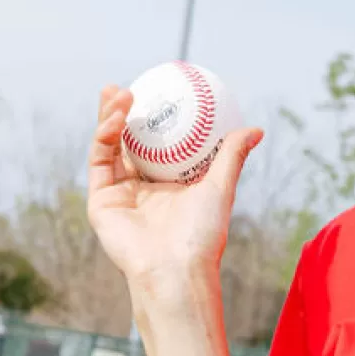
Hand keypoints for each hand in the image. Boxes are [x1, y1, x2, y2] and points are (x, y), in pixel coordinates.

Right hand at [86, 84, 264, 288]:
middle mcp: (140, 190)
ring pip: (108, 147)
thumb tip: (255, 129)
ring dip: (109, 117)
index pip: (155, 146)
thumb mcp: (220, 188)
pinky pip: (100, 161)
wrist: (176, 269)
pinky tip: (115, 117)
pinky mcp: (100, 202)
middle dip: (121, 112)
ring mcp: (118, 195)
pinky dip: (105, 136)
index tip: (158, 91)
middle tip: (128, 86)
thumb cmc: (201, 235)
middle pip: (126, 143)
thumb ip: (231, 156)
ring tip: (119, 93)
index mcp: (166, 186)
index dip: (152, 119)